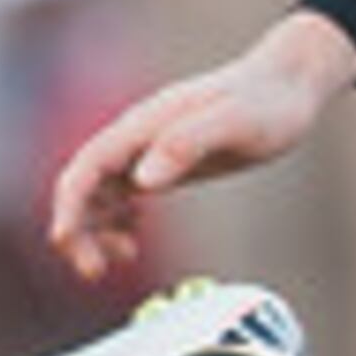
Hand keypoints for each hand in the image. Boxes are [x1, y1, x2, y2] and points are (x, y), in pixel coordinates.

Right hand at [46, 9, 355, 280]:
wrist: (290, 83)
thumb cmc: (269, 102)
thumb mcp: (237, 122)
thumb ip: (187, 144)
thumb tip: (143, 180)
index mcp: (145, 125)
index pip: (87, 166)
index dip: (69, 205)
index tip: (65, 241)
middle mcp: (138, 136)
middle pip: (84, 185)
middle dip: (77, 229)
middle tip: (95, 272)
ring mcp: (149, 149)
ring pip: (98, 194)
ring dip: (94, 231)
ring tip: (120, 261)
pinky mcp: (166, 161)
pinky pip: (122, 195)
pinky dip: (115, 223)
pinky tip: (131, 245)